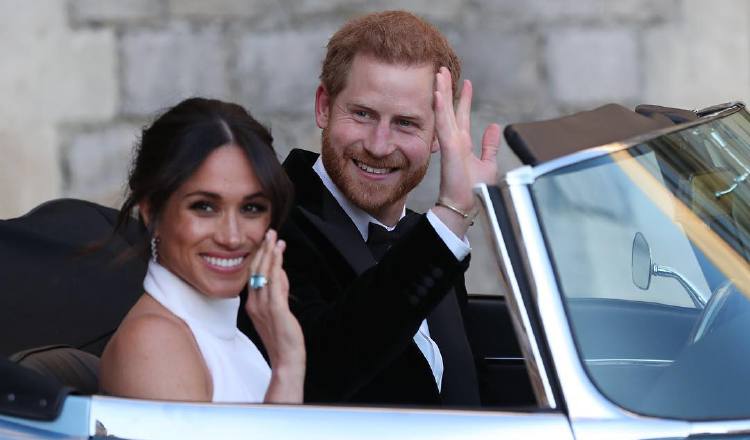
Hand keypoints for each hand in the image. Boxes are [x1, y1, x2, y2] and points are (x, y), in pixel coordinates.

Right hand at [245, 229, 304, 402]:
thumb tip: (281, 273)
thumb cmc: (282, 338)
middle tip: (269, 233)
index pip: (253, 275)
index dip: (259, 257)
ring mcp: (263, 306)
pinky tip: (279, 254)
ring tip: (274, 238)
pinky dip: (276, 266)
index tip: (266, 242)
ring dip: (269, 253)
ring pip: (264, 274)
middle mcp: (254, 303)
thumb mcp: (278, 310)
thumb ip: (279, 291)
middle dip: (263, 250)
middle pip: (256, 271)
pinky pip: (274, 283)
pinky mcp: (276, 310)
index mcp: (252, 304)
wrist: (286, 359)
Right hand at [433, 67, 500, 234]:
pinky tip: (438, 94)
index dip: (463, 98)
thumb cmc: (474, 190)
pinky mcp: (449, 148)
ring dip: (441, 92)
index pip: (461, 115)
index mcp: (462, 143)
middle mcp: (454, 140)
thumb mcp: (487, 163)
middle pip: (449, 109)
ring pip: (444, 112)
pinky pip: (443, 124)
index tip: (465, 82)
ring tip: (439, 74)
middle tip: (443, 69)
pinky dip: (440, 108)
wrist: (465, 205)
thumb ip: (489, 145)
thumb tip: (494, 126)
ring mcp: (450, 143)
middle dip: (446, 89)